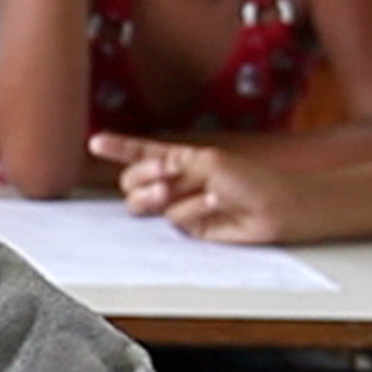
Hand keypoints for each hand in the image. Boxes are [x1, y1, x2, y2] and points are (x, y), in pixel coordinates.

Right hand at [87, 132, 294, 242]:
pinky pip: (174, 220)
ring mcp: (180, 206)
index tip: (95, 143)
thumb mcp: (208, 161)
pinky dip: (191, 211)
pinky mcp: (189, 228)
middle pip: (133, 182)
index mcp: (179, 160)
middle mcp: (175, 182)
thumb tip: (148, 172)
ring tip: (177, 192)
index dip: (118, 148)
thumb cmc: (250, 179)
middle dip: (140, 178)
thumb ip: (173, 166)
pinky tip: (213, 206)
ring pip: (145, 205)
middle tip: (160, 177)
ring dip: (160, 196)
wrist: (276, 209)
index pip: (141, 152)